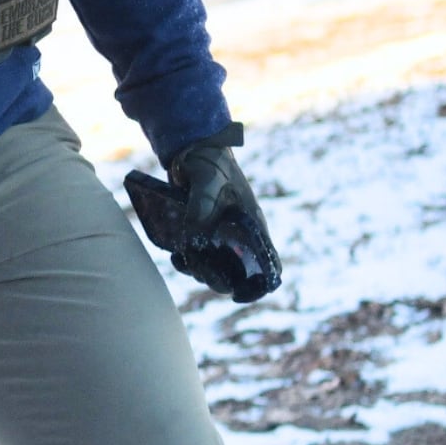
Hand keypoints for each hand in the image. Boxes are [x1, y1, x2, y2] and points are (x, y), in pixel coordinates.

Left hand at [166, 127, 282, 303]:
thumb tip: (195, 231)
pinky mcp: (204, 230)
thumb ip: (201, 202)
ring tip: (182, 261)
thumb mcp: (206, 179)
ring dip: (200, 271)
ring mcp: (222, 234)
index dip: (259, 286)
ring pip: (217, 267)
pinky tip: (176, 255)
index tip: (238, 294)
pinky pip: (201, 255)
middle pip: (237, 273)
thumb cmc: (209, 163)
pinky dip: (190, 260)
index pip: (269, 265)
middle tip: (197, 271)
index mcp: (253, 226)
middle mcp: (241, 234)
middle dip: (218, 279)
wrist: (194, 150)